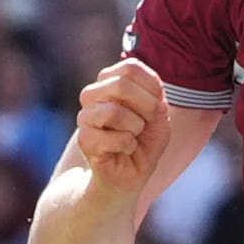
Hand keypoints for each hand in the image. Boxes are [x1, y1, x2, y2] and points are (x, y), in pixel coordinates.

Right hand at [63, 56, 169, 190]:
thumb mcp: (159, 120)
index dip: (152, 87)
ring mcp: (85, 116)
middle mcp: (94, 94)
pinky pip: (112, 137)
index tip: (155, 106)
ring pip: (114, 111)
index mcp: (111, 82)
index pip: (131, 67)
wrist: (127, 176)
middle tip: (146, 123)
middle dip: (146, 106)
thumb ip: (157, 102)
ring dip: (135, 128)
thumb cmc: (143, 144)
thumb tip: (155, 99)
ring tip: (133, 137)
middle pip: (120, 84)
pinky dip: (128, 145)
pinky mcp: (84, 139)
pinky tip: (124, 150)